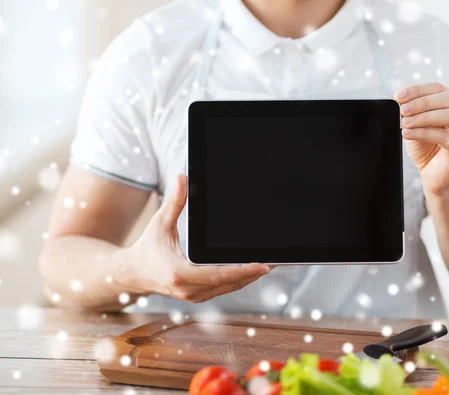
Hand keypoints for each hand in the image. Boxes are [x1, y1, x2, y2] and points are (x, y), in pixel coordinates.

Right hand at [119, 174, 269, 302]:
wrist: (132, 274)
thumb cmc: (147, 247)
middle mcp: (189, 290)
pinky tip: (252, 270)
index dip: (243, 271)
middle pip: (230, 283)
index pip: (219, 274)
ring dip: (250, 278)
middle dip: (254, 273)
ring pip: (229, 289)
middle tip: (276, 261)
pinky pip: (223, 290)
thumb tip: (182, 178)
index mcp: (180, 273)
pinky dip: (239, 280)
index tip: (263, 265)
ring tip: (270, 264)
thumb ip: (174, 202)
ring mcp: (194, 297)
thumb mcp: (160, 223)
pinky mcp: (197, 297)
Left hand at [395, 83, 448, 196]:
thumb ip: (413, 112)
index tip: (398, 96)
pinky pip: (445, 137)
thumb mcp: (418, 125)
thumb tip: (400, 99)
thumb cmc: (428, 150)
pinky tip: (408, 133)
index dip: (418, 90)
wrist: (436, 178)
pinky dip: (423, 133)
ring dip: (424, 117)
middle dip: (422, 102)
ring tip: (405, 122)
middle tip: (402, 109)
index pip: (440, 89)